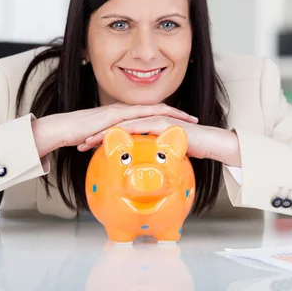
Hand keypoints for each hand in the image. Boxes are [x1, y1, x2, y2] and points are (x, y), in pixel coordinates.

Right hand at [31, 103, 198, 157]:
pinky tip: (164, 123)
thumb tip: (127, 154)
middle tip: (195, 119)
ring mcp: (120, 111)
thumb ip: (118, 143)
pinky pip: (136, 117)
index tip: (186, 124)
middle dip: (177, 114)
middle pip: (158, 109)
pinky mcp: (113, 116)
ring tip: (187, 120)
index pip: (152, 115)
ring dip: (170, 114)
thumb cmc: (81, 135)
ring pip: (151, 110)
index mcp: (126, 116)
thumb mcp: (105, 140)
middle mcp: (125, 110)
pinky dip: (151, 119)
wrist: (63, 128)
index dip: (170, 118)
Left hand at [78, 116, 241, 166]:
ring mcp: (155, 120)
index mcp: (146, 126)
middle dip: (97, 134)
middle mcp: (148, 120)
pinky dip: (124, 132)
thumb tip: (144, 171)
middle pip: (116, 125)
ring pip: (123, 124)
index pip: (119, 130)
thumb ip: (153, 157)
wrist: (211, 143)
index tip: (87, 147)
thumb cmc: (191, 149)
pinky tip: (111, 139)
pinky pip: (139, 127)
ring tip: (88, 143)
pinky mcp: (162, 123)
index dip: (102, 137)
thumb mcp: (165, 155)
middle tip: (80, 144)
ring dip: (104, 133)